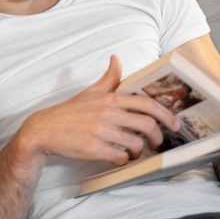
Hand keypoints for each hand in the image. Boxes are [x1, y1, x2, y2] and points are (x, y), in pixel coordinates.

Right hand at [17, 55, 180, 165]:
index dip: (166, 115)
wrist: (45, 129)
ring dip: (140, 151)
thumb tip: (116, 59)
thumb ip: (108, 78)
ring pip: (135, 143)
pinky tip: (119, 157)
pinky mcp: (94, 149)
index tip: (174, 124)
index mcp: (109, 99)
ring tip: (135, 152)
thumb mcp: (90, 92)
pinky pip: (120, 157)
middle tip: (158, 143)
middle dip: (158, 137)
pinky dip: (123, 160)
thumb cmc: (69, 112)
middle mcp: (107, 113)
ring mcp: (101, 132)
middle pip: (147, 125)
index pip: (147, 104)